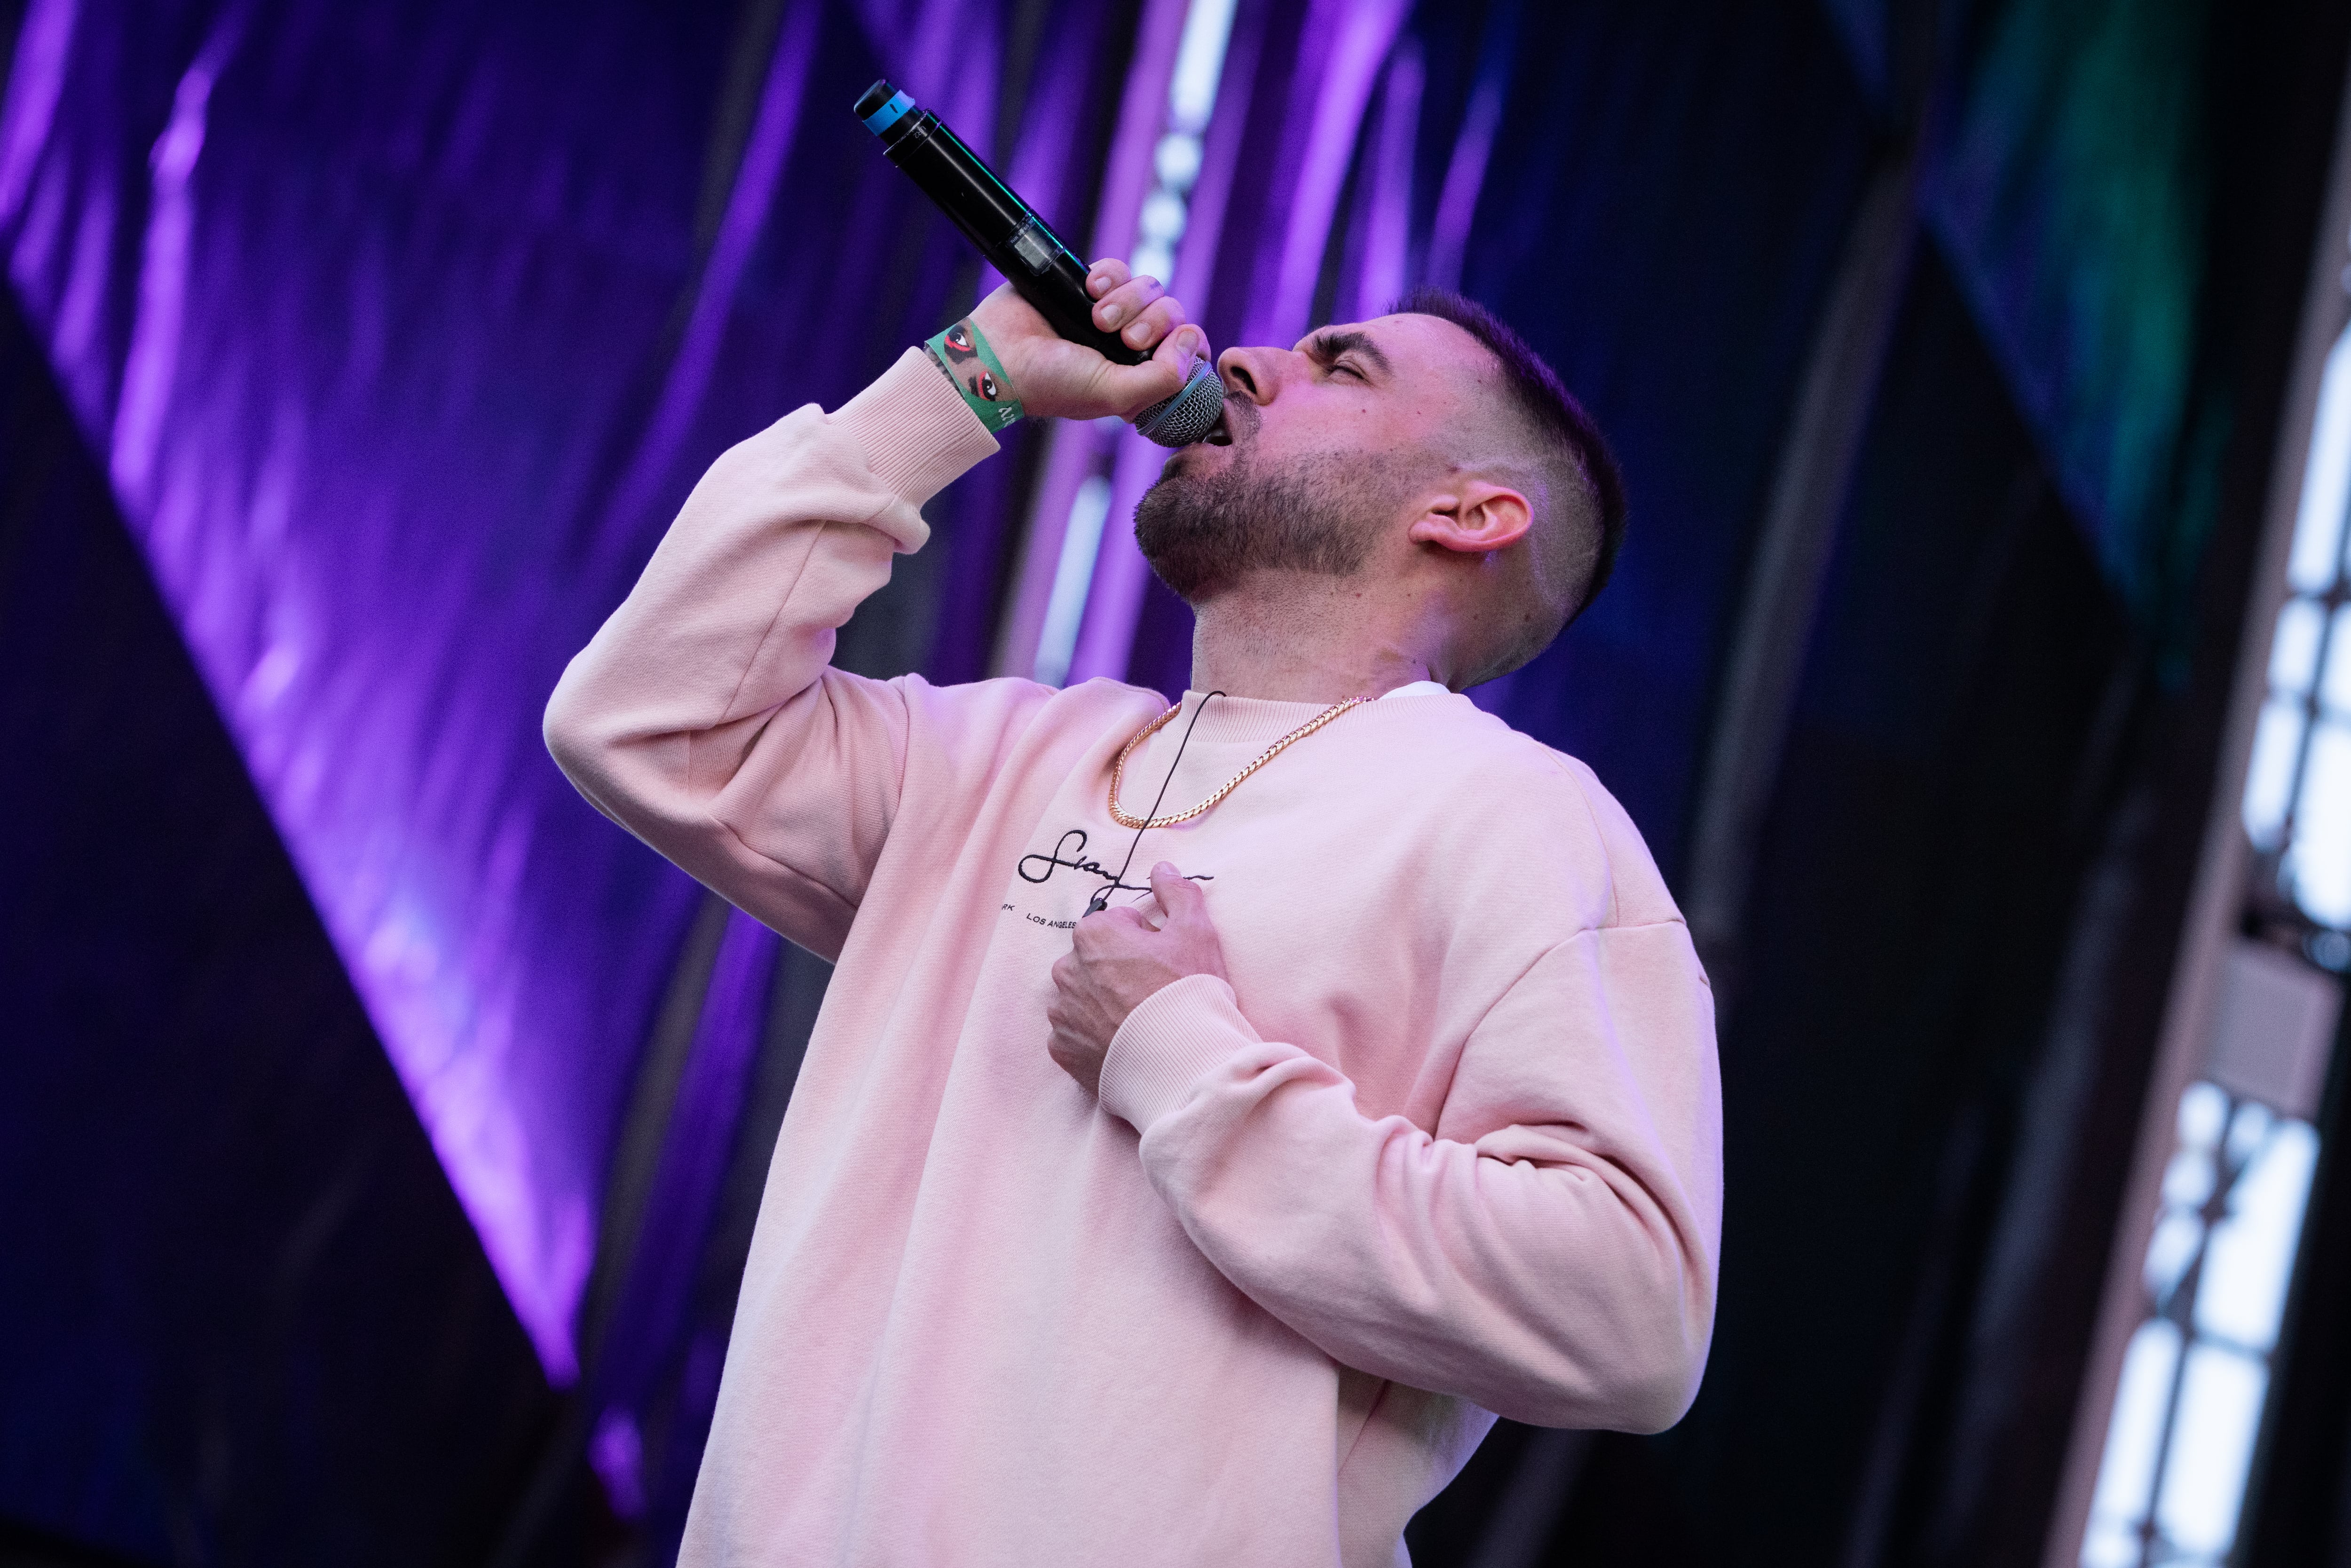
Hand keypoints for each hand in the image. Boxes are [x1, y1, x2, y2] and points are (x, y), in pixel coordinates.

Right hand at [968, 259, 1207, 422]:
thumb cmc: (1052, 384)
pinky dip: (1109, 275)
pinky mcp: (1087, 287)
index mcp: (1140, 375)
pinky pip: (1119, 269)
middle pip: (1171, 313)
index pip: (1187, 352)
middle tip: (1124, 338)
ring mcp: (1109, 314)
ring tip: (1097, 316)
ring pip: (1148, 287)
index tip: (1169, 346)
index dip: (1187, 344)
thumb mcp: (1116, 396)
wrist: (999, 355)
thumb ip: (1164, 378)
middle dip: (1152, 321)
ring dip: (1128, 299)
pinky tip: (1089, 289)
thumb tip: (1190, 338)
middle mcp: (1128, 345)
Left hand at [1047, 863, 1229, 1095]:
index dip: (1147, 941)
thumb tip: (1162, 869)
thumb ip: (1177, 892)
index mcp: (1093, 934)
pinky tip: (1126, 1043)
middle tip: (1155, 993)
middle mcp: (1066, 970)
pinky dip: (1096, 1037)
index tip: (1165, 962)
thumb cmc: (1188, 992)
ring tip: (1142, 1021)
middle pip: (1097, 961)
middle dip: (1120, 970)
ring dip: (1105, 1003)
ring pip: (1084, 997)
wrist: (1182, 1062)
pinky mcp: (1062, 1050)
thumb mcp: (1195, 931)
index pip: (1118, 926)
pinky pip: (1077, 1035)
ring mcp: (1062, 1013)